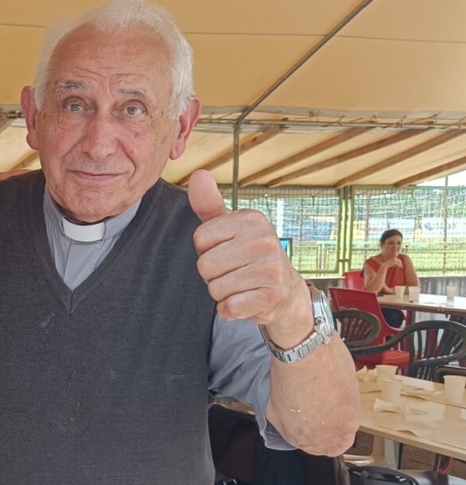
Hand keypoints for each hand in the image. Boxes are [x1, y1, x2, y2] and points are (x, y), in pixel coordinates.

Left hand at [188, 170, 311, 343]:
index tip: (226, 251)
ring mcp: (270, 268)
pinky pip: (228, 307)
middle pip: (204, 265)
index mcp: (250, 220)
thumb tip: (199, 175)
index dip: (206, 250)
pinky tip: (245, 301)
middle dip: (212, 274)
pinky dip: (230, 309)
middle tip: (234, 271)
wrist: (285, 291)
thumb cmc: (250, 256)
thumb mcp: (230, 228)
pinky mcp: (270, 296)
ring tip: (241, 285)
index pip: (200, 238)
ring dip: (222, 293)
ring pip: (215, 288)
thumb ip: (209, 205)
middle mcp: (263, 240)